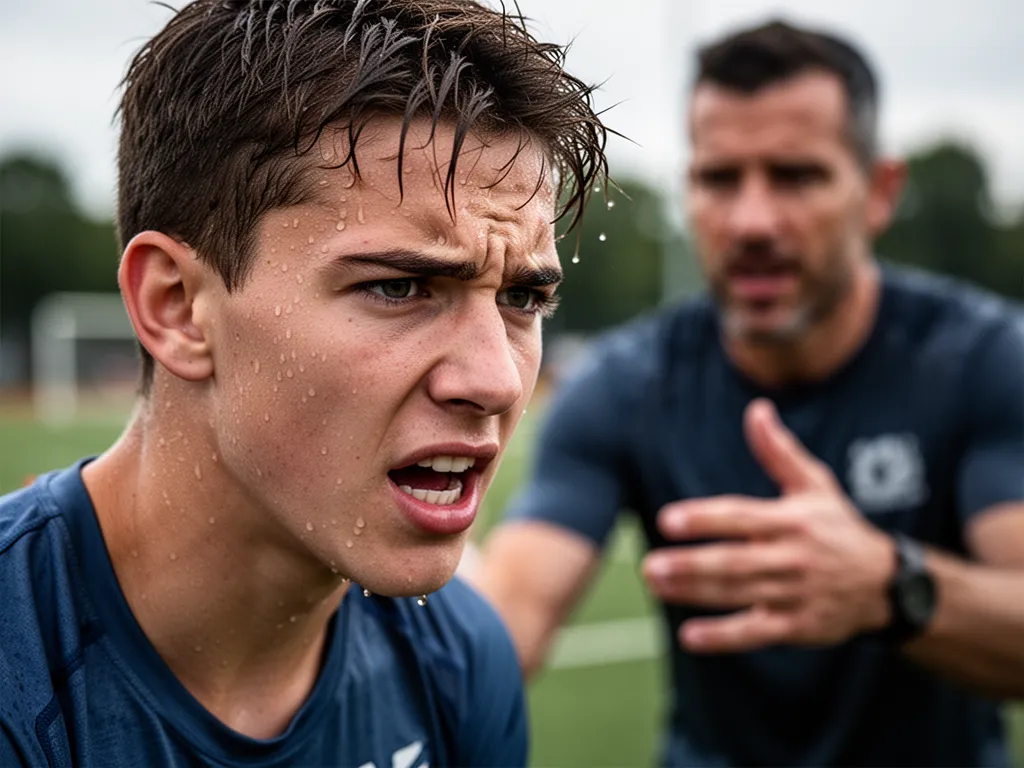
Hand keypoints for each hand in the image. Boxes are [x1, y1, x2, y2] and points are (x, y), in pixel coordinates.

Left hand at [641, 398, 896, 653]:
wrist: (887, 584)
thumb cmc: (838, 527)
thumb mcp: (815, 484)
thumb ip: (779, 451)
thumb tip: (757, 409)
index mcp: (792, 520)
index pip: (741, 517)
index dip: (704, 519)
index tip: (668, 520)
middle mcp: (793, 558)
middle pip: (734, 561)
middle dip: (690, 564)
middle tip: (650, 564)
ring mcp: (796, 594)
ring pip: (738, 594)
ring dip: (694, 592)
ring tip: (656, 584)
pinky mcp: (798, 626)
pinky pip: (756, 632)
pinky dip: (724, 637)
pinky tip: (690, 636)